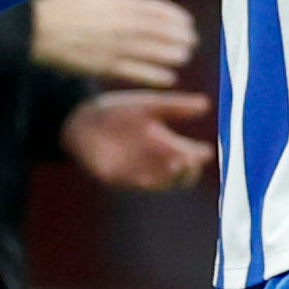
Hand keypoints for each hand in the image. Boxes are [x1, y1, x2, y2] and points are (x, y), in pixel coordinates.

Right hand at [30, 0, 197, 84]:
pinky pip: (135, 73)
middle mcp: (121, 27)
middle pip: (159, 32)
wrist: (32, 30)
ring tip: (186, 56)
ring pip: (152, 53)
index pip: (157, 10)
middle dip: (179, 36)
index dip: (175, 17)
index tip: (187, 21)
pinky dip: (154, 76)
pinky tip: (169, 78)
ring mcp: (114, 49)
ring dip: (173, 55)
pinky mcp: (103, 67)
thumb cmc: (59, 1)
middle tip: (192, 40)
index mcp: (119, 3)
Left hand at [63, 90, 213, 189]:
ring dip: (173, 176)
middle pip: (182, 174)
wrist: (81, 120)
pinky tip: (153, 174)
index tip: (205, 151)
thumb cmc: (116, 111)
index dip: (201, 155)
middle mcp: (157, 161)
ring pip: (164, 182)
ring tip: (178, 162)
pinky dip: (149, 182)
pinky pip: (139, 185)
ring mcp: (140, 172)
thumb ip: (175, 106)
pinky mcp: (121, 179)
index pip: (192, 154)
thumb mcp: (148, 106)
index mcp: (166, 143)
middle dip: (190, 169)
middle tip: (191, 159)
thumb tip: (206, 103)